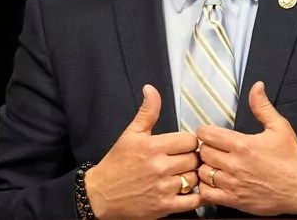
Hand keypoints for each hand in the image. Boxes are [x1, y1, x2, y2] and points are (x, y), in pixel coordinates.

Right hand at [85, 85, 202, 219]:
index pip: (189, 140)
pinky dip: (195, 196)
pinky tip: (187, 191)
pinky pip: (193, 201)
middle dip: (191, 159)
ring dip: (192, 177)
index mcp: (153, 146)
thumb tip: (151, 89)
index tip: (182, 146)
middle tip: (183, 160)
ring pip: (194, 179)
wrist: (101, 194)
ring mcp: (163, 189)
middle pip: (194, 159)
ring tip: (183, 175)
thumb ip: (147, 112)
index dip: (188, 142)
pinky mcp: (164, 207)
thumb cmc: (117, 162)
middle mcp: (160, 167)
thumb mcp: (130, 134)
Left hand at [195, 81, 296, 215]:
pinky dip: (206, 187)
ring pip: (202, 173)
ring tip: (214, 165)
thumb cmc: (292, 159)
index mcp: (243, 144)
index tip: (210, 134)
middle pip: (202, 152)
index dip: (205, 132)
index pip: (206, 134)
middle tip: (214, 149)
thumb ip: (262, 106)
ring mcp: (233, 184)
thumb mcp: (280, 127)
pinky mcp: (234, 201)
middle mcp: (235, 165)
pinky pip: (207, 194)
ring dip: (205, 168)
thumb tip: (256, 86)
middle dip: (205, 148)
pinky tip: (215, 182)